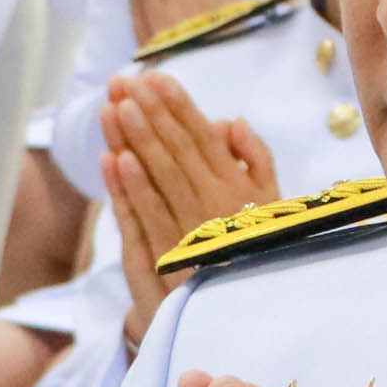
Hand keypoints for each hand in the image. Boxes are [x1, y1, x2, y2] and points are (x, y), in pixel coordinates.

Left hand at [108, 74, 281, 335]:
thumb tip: (228, 120)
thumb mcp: (270, 202)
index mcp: (238, 185)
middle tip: (126, 80)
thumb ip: (255, 158)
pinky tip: (117, 160)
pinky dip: (134, 188)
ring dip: (138, 139)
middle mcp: (217, 203)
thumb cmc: (258, 246)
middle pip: (178, 149)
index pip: (203, 136)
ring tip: (117, 106)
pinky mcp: (173, 256)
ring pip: (161, 176)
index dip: (178, 105)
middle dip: (152, 112)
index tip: (156, 76)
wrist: (250, 310)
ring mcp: (194, 229)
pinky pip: (151, 216)